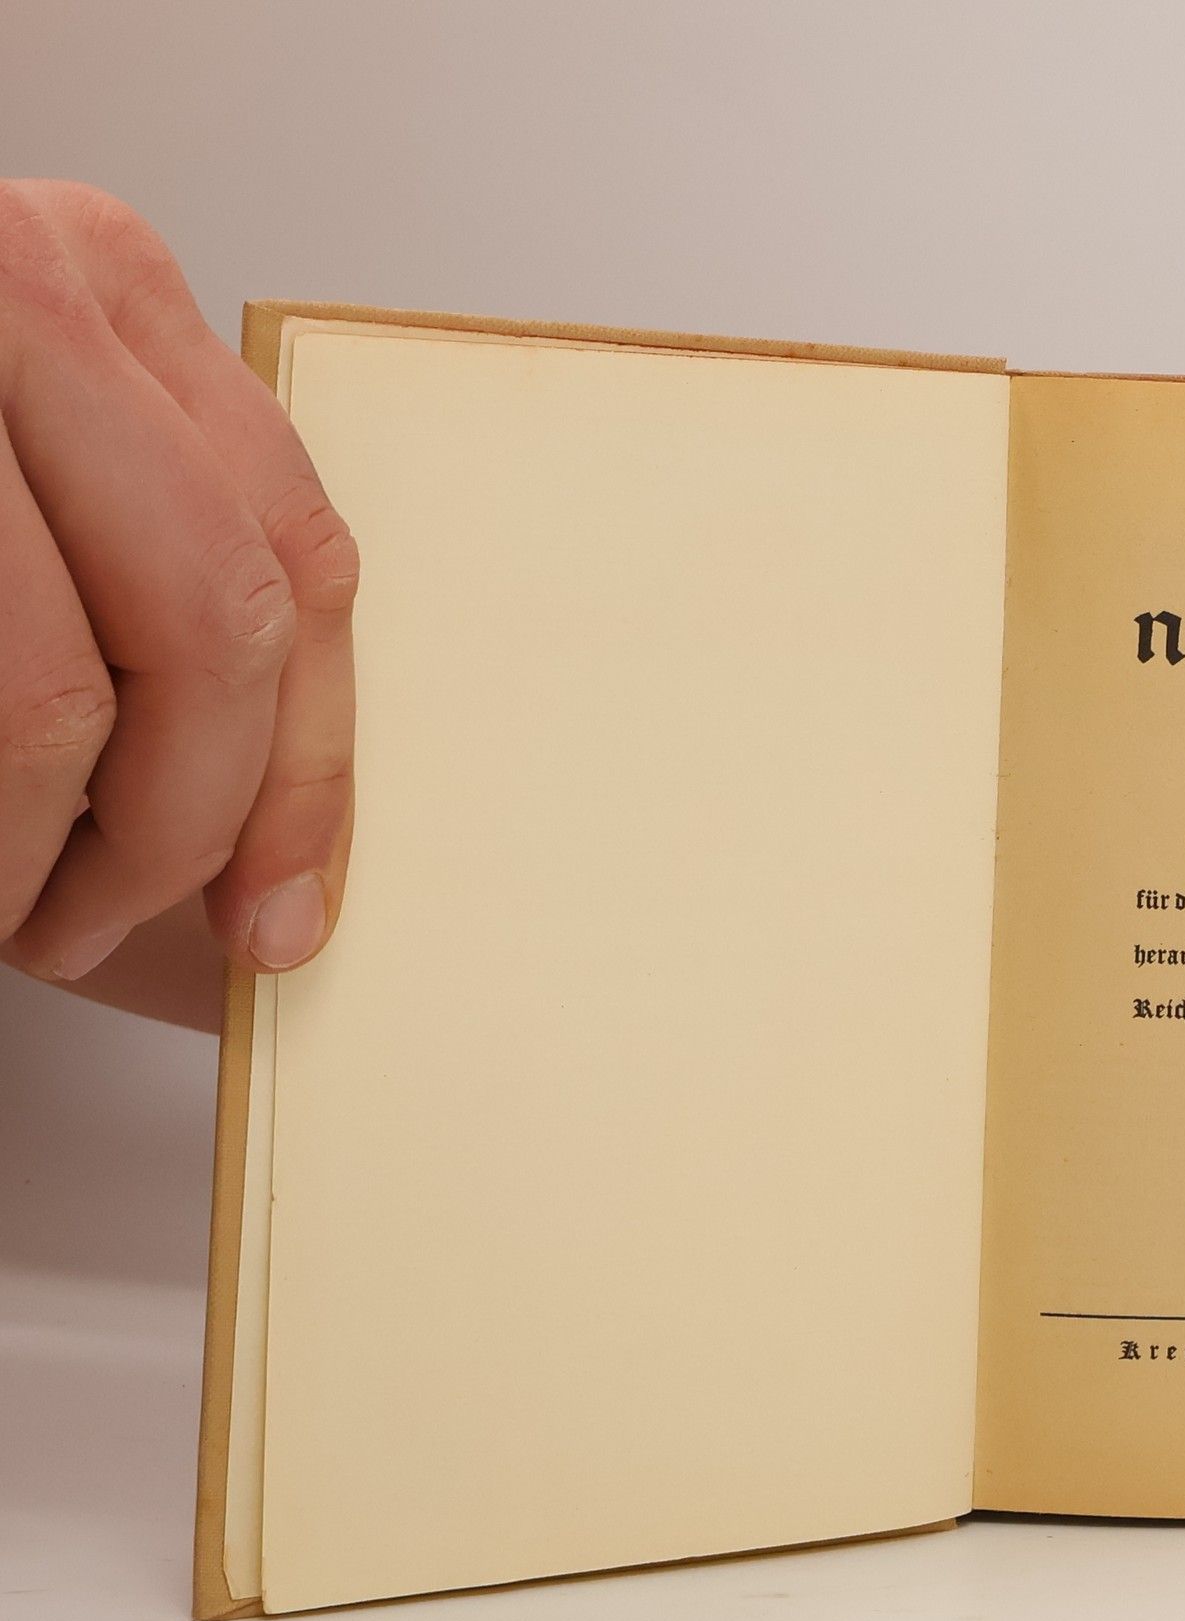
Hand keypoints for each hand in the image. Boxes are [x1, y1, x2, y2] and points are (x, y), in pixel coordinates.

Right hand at [0, 180, 355, 1025]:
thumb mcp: (25, 500)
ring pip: (57, 693)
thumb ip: (141, 594)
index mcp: (106, 287)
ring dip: (43, 856)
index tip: (281, 907)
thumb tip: (277, 855)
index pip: (294, 558)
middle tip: (110, 924)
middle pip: (217, 624)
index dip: (307, 769)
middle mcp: (22, 285)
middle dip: (186, 826)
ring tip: (15, 912)